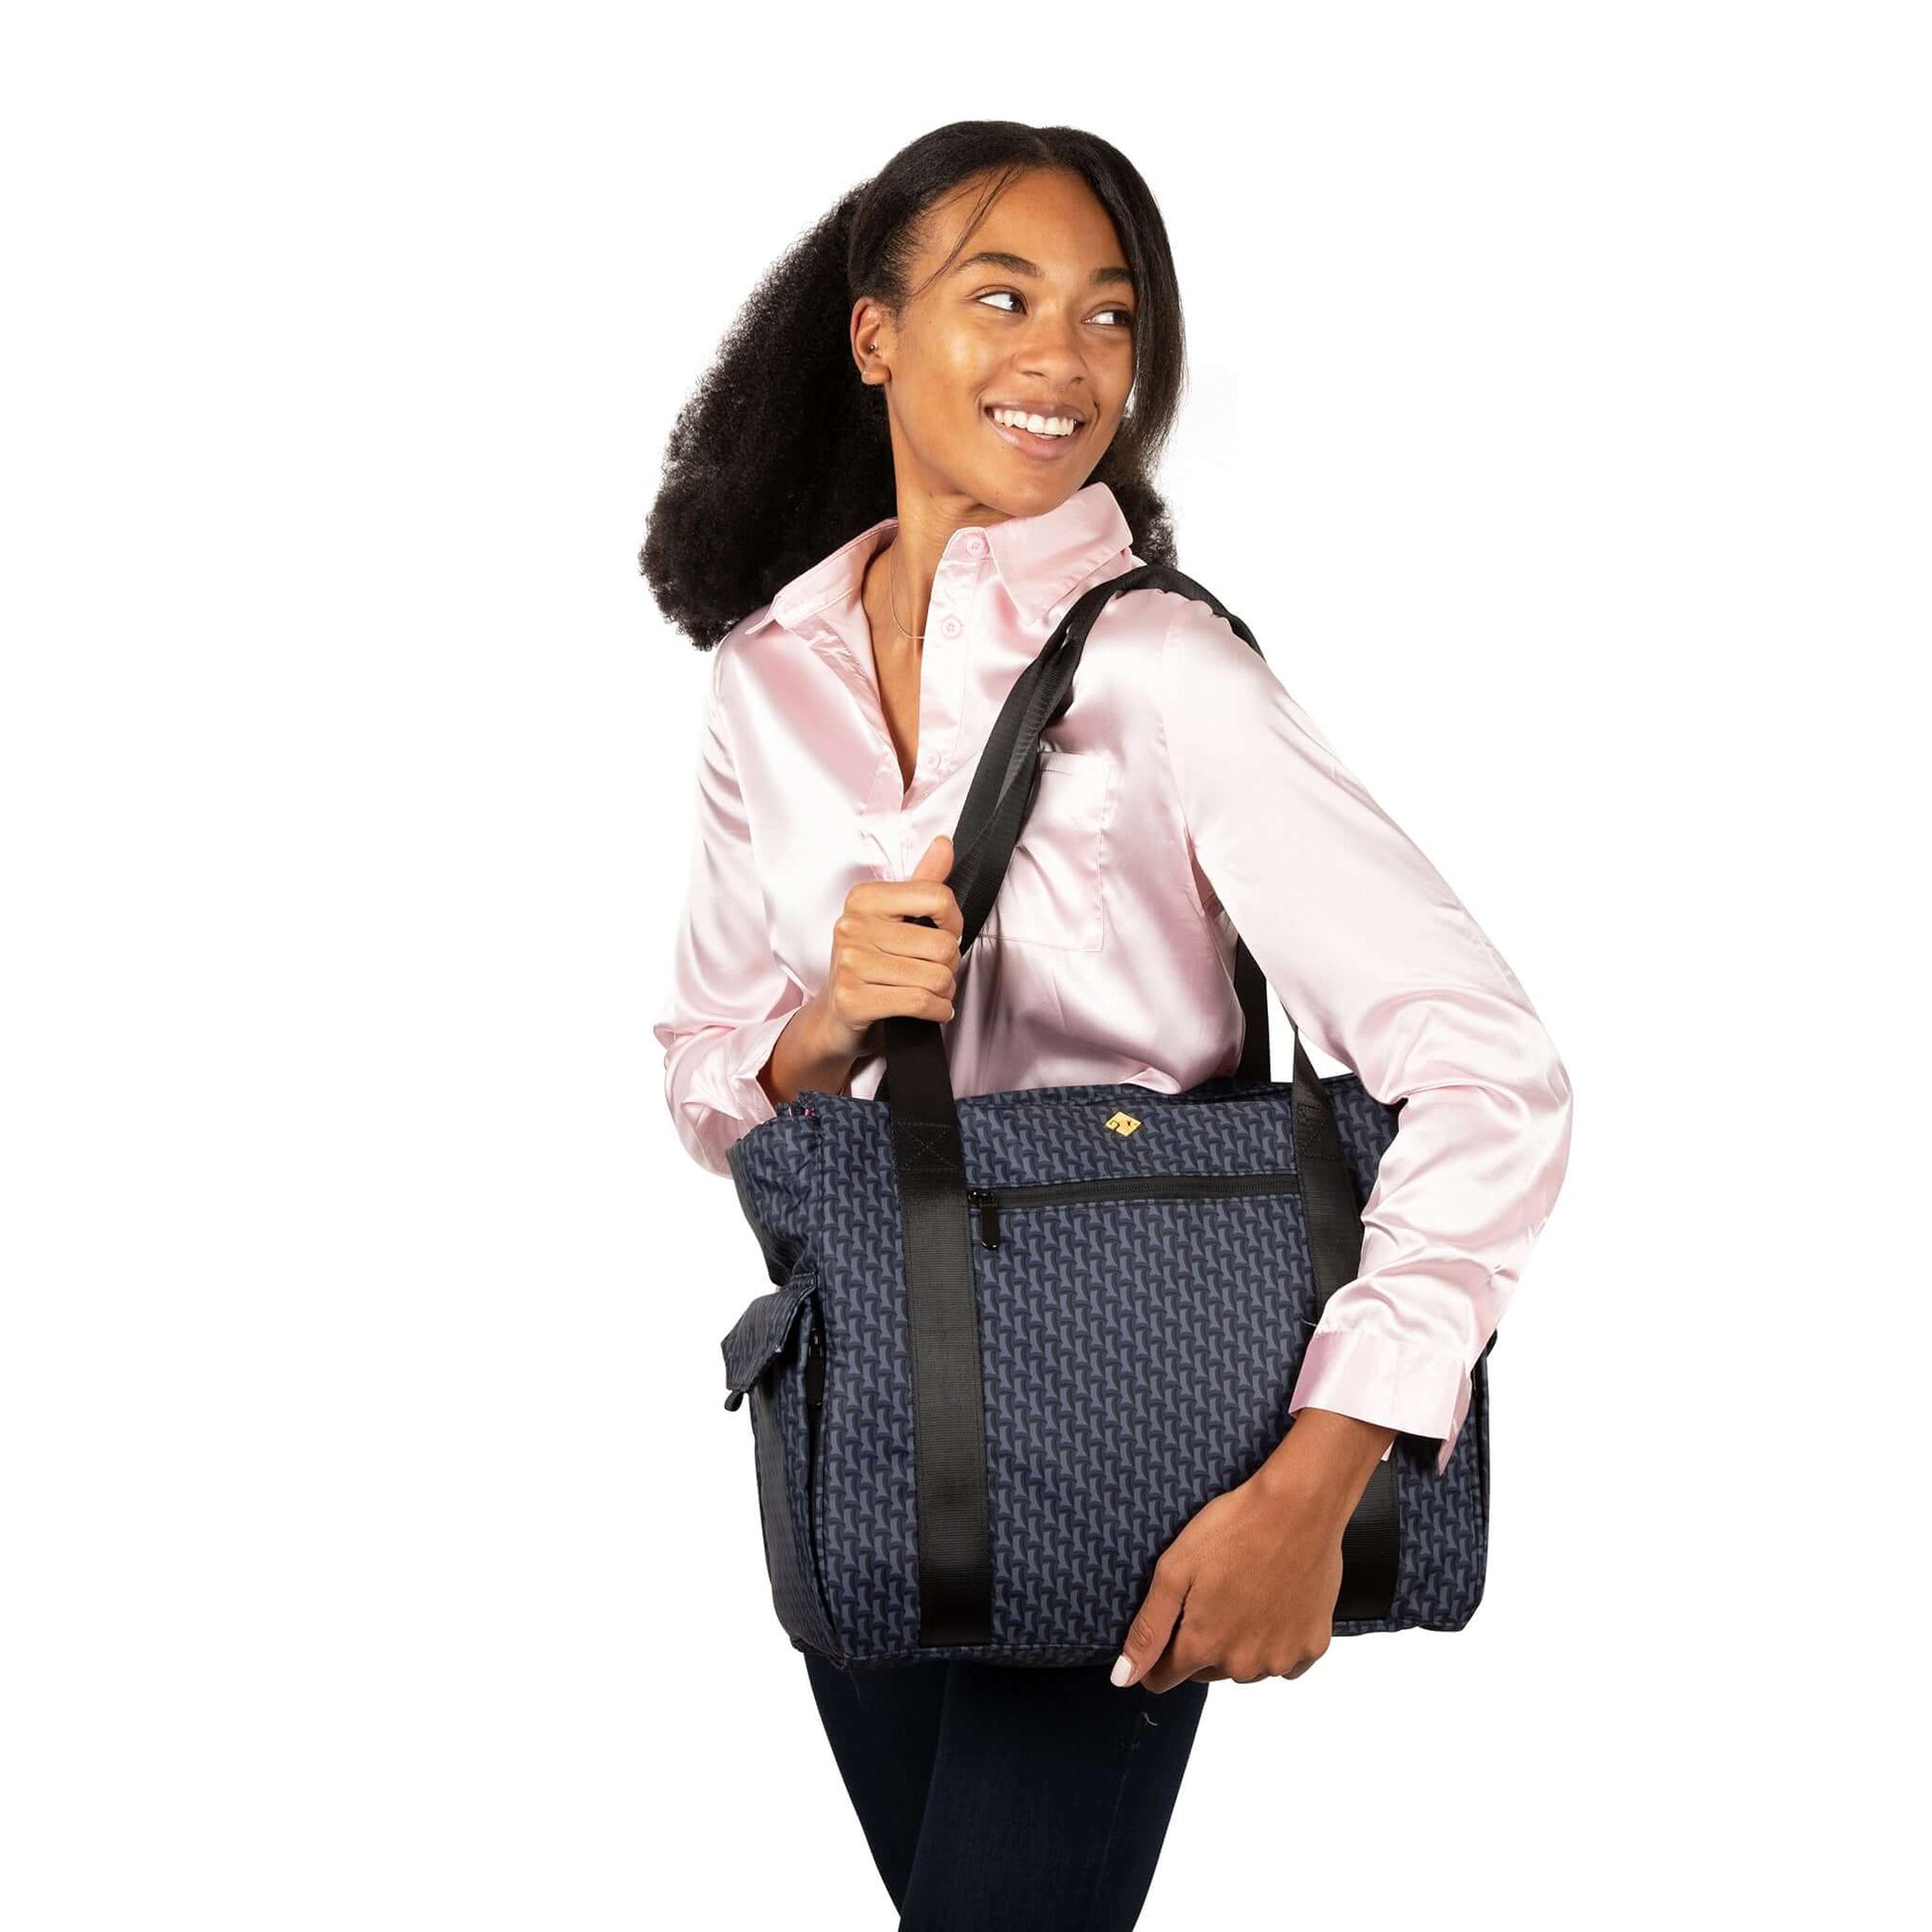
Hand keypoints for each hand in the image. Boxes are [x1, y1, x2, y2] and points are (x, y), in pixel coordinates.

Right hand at [811, 833, 962, 1058]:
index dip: (954, 922)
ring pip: (935, 977)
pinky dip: (938, 1011)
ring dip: (944, 991)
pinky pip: (921, 1002)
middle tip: (934, 971)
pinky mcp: (852, 1000)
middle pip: (941, 944)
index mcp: (863, 899)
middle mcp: (851, 926)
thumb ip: (922, 883)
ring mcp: (849, 964)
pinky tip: (932, 1010)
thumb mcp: (895, 920)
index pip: (936, 897)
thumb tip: (943, 843)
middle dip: (949, 965)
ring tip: (931, 992)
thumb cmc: (871, 966)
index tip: (947, 934)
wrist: (837, 1018)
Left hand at [1111, 1409, 1397, 1692]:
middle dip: (1202, 1640)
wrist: (1300, 1508)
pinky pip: (1285, 1660)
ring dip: (1241, 1641)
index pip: (1163, 1677)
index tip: (1169, 1621)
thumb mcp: (1174, 1570)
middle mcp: (1242, 1665)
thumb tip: (1123, 1678)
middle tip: (1213, 1591)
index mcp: (1203, 1646)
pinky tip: (1276, 1603)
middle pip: (1205, 1670)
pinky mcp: (1314, 1647)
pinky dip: (1277, 1639)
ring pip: (1246, 1666)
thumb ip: (1148, 1629)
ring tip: (1246, 1592)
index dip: (1158, 1654)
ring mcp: (1281, 1659)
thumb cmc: (1232, 1530)